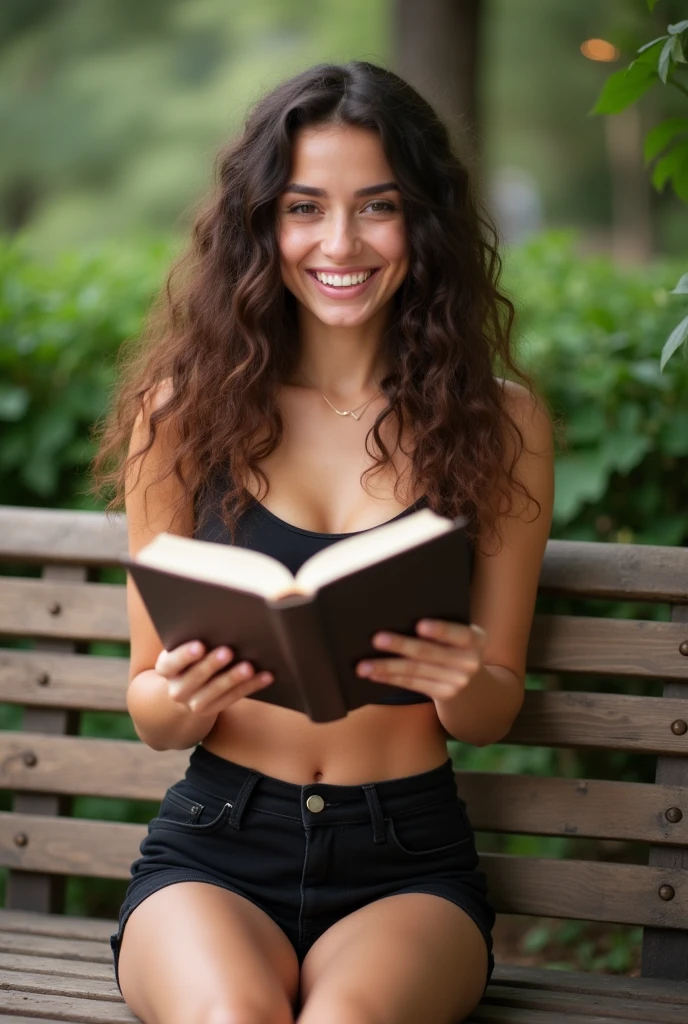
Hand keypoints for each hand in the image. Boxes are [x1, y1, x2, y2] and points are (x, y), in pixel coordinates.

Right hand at [155, 641, 273, 715]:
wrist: (187, 689)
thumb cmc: (192, 656)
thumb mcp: (186, 647)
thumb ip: (196, 636)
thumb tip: (221, 617)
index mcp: (166, 668)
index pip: (171, 663)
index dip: (184, 655)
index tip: (200, 645)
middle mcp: (176, 689)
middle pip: (194, 677)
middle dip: (212, 664)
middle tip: (229, 651)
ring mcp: (193, 703)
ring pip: (214, 692)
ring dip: (233, 679)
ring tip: (249, 666)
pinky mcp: (211, 710)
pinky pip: (233, 698)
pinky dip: (250, 686)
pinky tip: (266, 676)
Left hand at [355, 619, 486, 702]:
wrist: (472, 685)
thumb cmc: (456, 647)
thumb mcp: (460, 636)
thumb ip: (443, 627)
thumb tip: (399, 615)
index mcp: (475, 639)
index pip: (459, 633)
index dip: (440, 630)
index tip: (420, 625)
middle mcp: (469, 662)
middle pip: (429, 652)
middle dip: (401, 645)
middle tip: (377, 639)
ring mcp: (457, 681)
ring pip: (416, 671)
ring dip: (386, 667)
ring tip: (363, 665)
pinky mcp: (443, 695)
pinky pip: (413, 684)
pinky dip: (391, 678)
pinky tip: (373, 674)